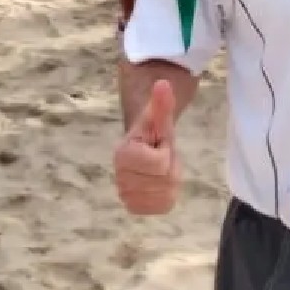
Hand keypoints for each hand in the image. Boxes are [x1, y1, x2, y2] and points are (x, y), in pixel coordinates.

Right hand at [115, 78, 180, 214]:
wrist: (141, 151)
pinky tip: (158, 185)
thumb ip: (161, 104)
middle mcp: (120, 178)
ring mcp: (126, 196)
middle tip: (160, 158)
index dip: (166, 152)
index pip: (161, 162)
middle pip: (165, 180)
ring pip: (166, 195)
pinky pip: (162, 207)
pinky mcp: (135, 208)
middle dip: (170, 169)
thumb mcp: (158, 118)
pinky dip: (166, 196)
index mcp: (123, 154)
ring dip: (169, 183)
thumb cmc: (151, 134)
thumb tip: (163, 82)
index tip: (157, 146)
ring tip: (159, 172)